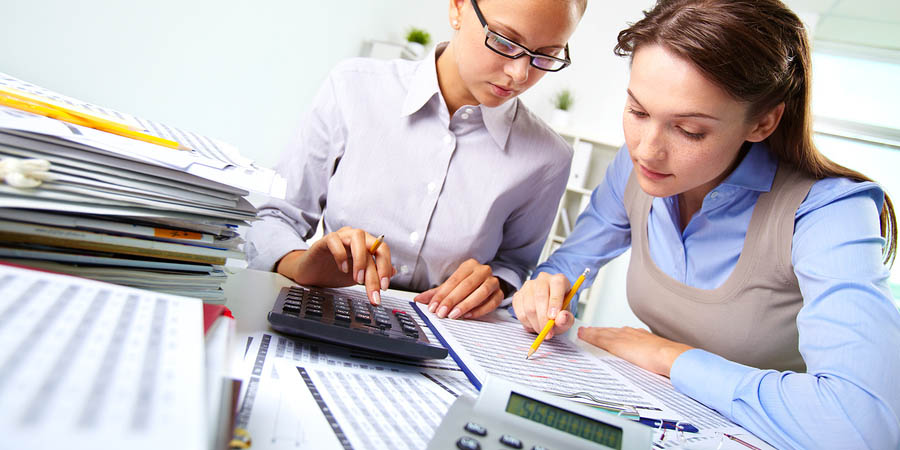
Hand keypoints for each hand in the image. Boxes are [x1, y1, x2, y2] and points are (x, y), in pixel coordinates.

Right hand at [276, 226, 392, 304]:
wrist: (310, 273)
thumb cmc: (333, 271)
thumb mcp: (358, 276)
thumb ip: (374, 272)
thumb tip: (394, 272)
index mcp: (366, 245)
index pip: (382, 251)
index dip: (386, 268)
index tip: (384, 288)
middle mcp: (356, 238)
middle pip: (373, 247)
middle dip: (376, 272)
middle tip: (373, 291)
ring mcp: (341, 237)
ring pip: (357, 237)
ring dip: (361, 260)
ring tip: (357, 279)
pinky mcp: (324, 240)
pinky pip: (335, 241)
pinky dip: (340, 255)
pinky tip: (342, 269)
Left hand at [413, 259, 502, 319]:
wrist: (488, 284)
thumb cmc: (467, 285)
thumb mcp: (451, 287)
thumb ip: (436, 293)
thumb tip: (418, 300)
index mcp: (469, 265)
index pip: (454, 280)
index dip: (442, 295)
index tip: (433, 307)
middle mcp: (483, 270)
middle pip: (467, 285)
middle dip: (452, 300)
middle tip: (442, 313)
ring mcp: (493, 281)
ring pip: (481, 292)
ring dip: (466, 305)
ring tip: (454, 315)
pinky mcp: (500, 293)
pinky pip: (492, 302)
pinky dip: (480, 310)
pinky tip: (468, 316)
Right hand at [511, 272, 572, 339]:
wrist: (548, 311)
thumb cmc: (559, 312)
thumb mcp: (567, 318)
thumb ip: (567, 319)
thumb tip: (562, 317)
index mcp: (559, 280)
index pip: (557, 285)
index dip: (555, 302)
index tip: (553, 318)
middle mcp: (543, 279)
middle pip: (540, 297)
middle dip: (543, 318)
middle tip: (547, 333)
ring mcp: (528, 286)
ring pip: (528, 307)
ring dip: (535, 323)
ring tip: (542, 330)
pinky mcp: (518, 295)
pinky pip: (519, 312)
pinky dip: (527, 323)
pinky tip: (534, 325)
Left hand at [577, 326, 692, 376]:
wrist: (669, 356)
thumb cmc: (668, 359)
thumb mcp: (658, 356)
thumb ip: (652, 357)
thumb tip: (652, 365)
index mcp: (641, 337)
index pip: (622, 334)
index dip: (611, 334)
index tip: (604, 334)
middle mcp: (631, 334)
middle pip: (610, 331)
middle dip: (599, 332)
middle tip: (587, 331)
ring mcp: (623, 337)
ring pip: (603, 333)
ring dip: (592, 333)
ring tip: (582, 333)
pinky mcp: (617, 343)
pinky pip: (599, 338)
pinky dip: (590, 336)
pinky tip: (583, 336)